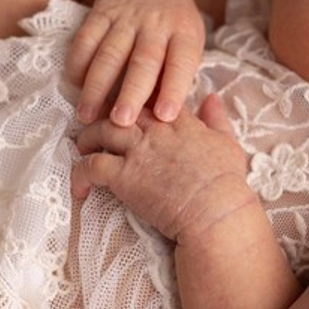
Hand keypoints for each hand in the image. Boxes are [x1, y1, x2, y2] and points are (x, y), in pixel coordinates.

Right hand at [66, 0, 204, 125]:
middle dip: (130, 93)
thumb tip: (158, 117)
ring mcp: (127, 17)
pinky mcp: (101, 12)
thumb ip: (176, 75)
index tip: (164, 116)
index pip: (181, 62)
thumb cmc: (174, 23)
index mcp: (184, 32)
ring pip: (109, 53)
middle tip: (120, 122)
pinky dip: (78, 63)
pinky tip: (74, 85)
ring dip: (96, 86)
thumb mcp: (188, 42)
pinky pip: (85, 38)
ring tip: (87, 114)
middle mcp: (156, 23)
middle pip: (143, 61)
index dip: (173, 89)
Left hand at [71, 94, 251, 242]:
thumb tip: (212, 98)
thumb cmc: (227, 184)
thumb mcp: (228, 143)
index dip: (136, 99)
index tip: (127, 107)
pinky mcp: (124, 177)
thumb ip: (217, 118)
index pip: (150, 96)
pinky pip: (90, 167)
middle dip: (105, 112)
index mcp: (180, 120)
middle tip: (96, 123)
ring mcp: (138, 151)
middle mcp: (156, 129)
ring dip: (87, 137)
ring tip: (84, 148)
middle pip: (120, 108)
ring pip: (99, 129)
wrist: (216, 213)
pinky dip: (80, 174)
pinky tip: (80, 187)